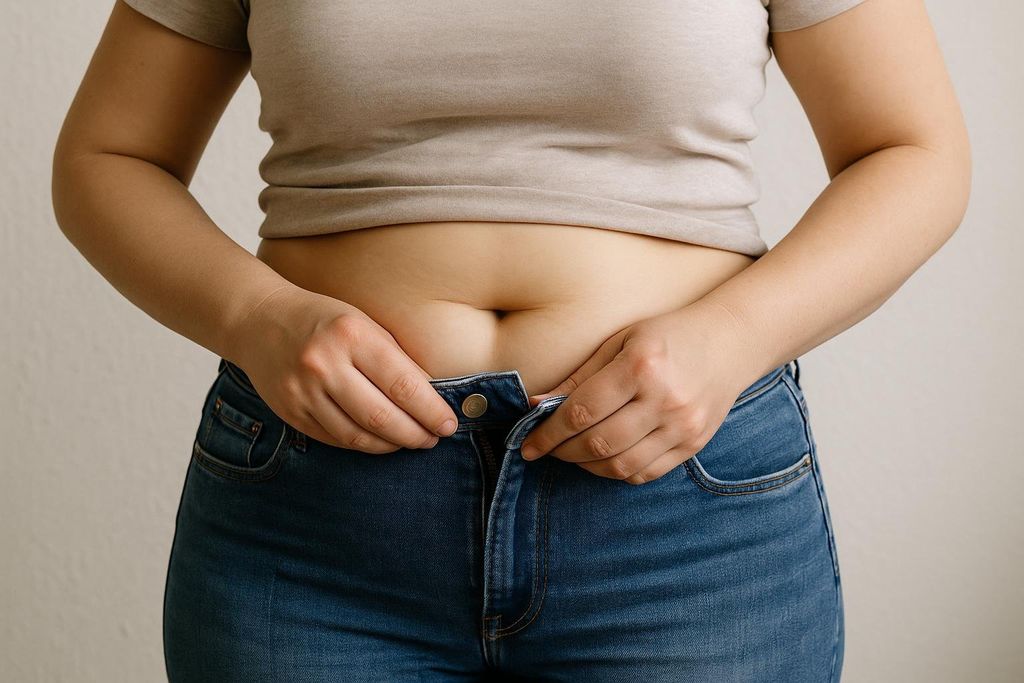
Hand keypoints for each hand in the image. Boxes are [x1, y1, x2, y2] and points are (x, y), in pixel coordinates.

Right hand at [226, 284, 459, 452]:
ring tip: (411, 441)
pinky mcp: (290, 412)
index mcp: (351, 335)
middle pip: (382, 416)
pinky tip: (381, 441)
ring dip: (391, 445)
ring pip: (357, 436)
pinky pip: (335, 439)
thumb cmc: (325, 320)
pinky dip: (363, 444)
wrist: (259, 321)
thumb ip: (397, 359)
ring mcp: (303, 392)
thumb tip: (433, 398)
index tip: (448, 423)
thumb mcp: (365, 324)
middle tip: (434, 438)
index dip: (431, 411)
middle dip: (416, 434)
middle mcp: (324, 364)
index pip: (402, 384)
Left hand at [518, 304, 759, 483]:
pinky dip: (617, 472)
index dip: (549, 432)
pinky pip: (646, 473)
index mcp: (641, 366)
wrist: (731, 341)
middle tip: (545, 448)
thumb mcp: (620, 340)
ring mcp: (682, 426)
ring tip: (572, 453)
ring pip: (620, 465)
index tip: (528, 443)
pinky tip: (603, 459)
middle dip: (562, 451)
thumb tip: (537, 404)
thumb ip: (579, 376)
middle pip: (599, 443)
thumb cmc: (667, 335)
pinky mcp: (694, 444)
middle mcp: (664, 399)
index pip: (582, 411)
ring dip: (586, 466)